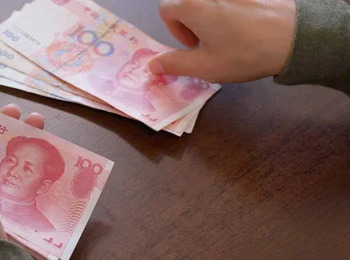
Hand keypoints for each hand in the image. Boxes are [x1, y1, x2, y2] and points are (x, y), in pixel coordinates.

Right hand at [147, 0, 296, 82]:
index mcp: (192, 5)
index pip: (166, 9)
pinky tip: (247, 29)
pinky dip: (231, 12)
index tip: (193, 46)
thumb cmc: (244, 53)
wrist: (293, 37)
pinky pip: (230, 2)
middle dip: (191, 22)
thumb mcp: (205, 66)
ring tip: (230, 37)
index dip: (174, 30)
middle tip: (209, 42)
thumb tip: (152, 65)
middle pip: (187, 3)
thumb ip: (174, 64)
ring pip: (210, 3)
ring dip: (212, 17)